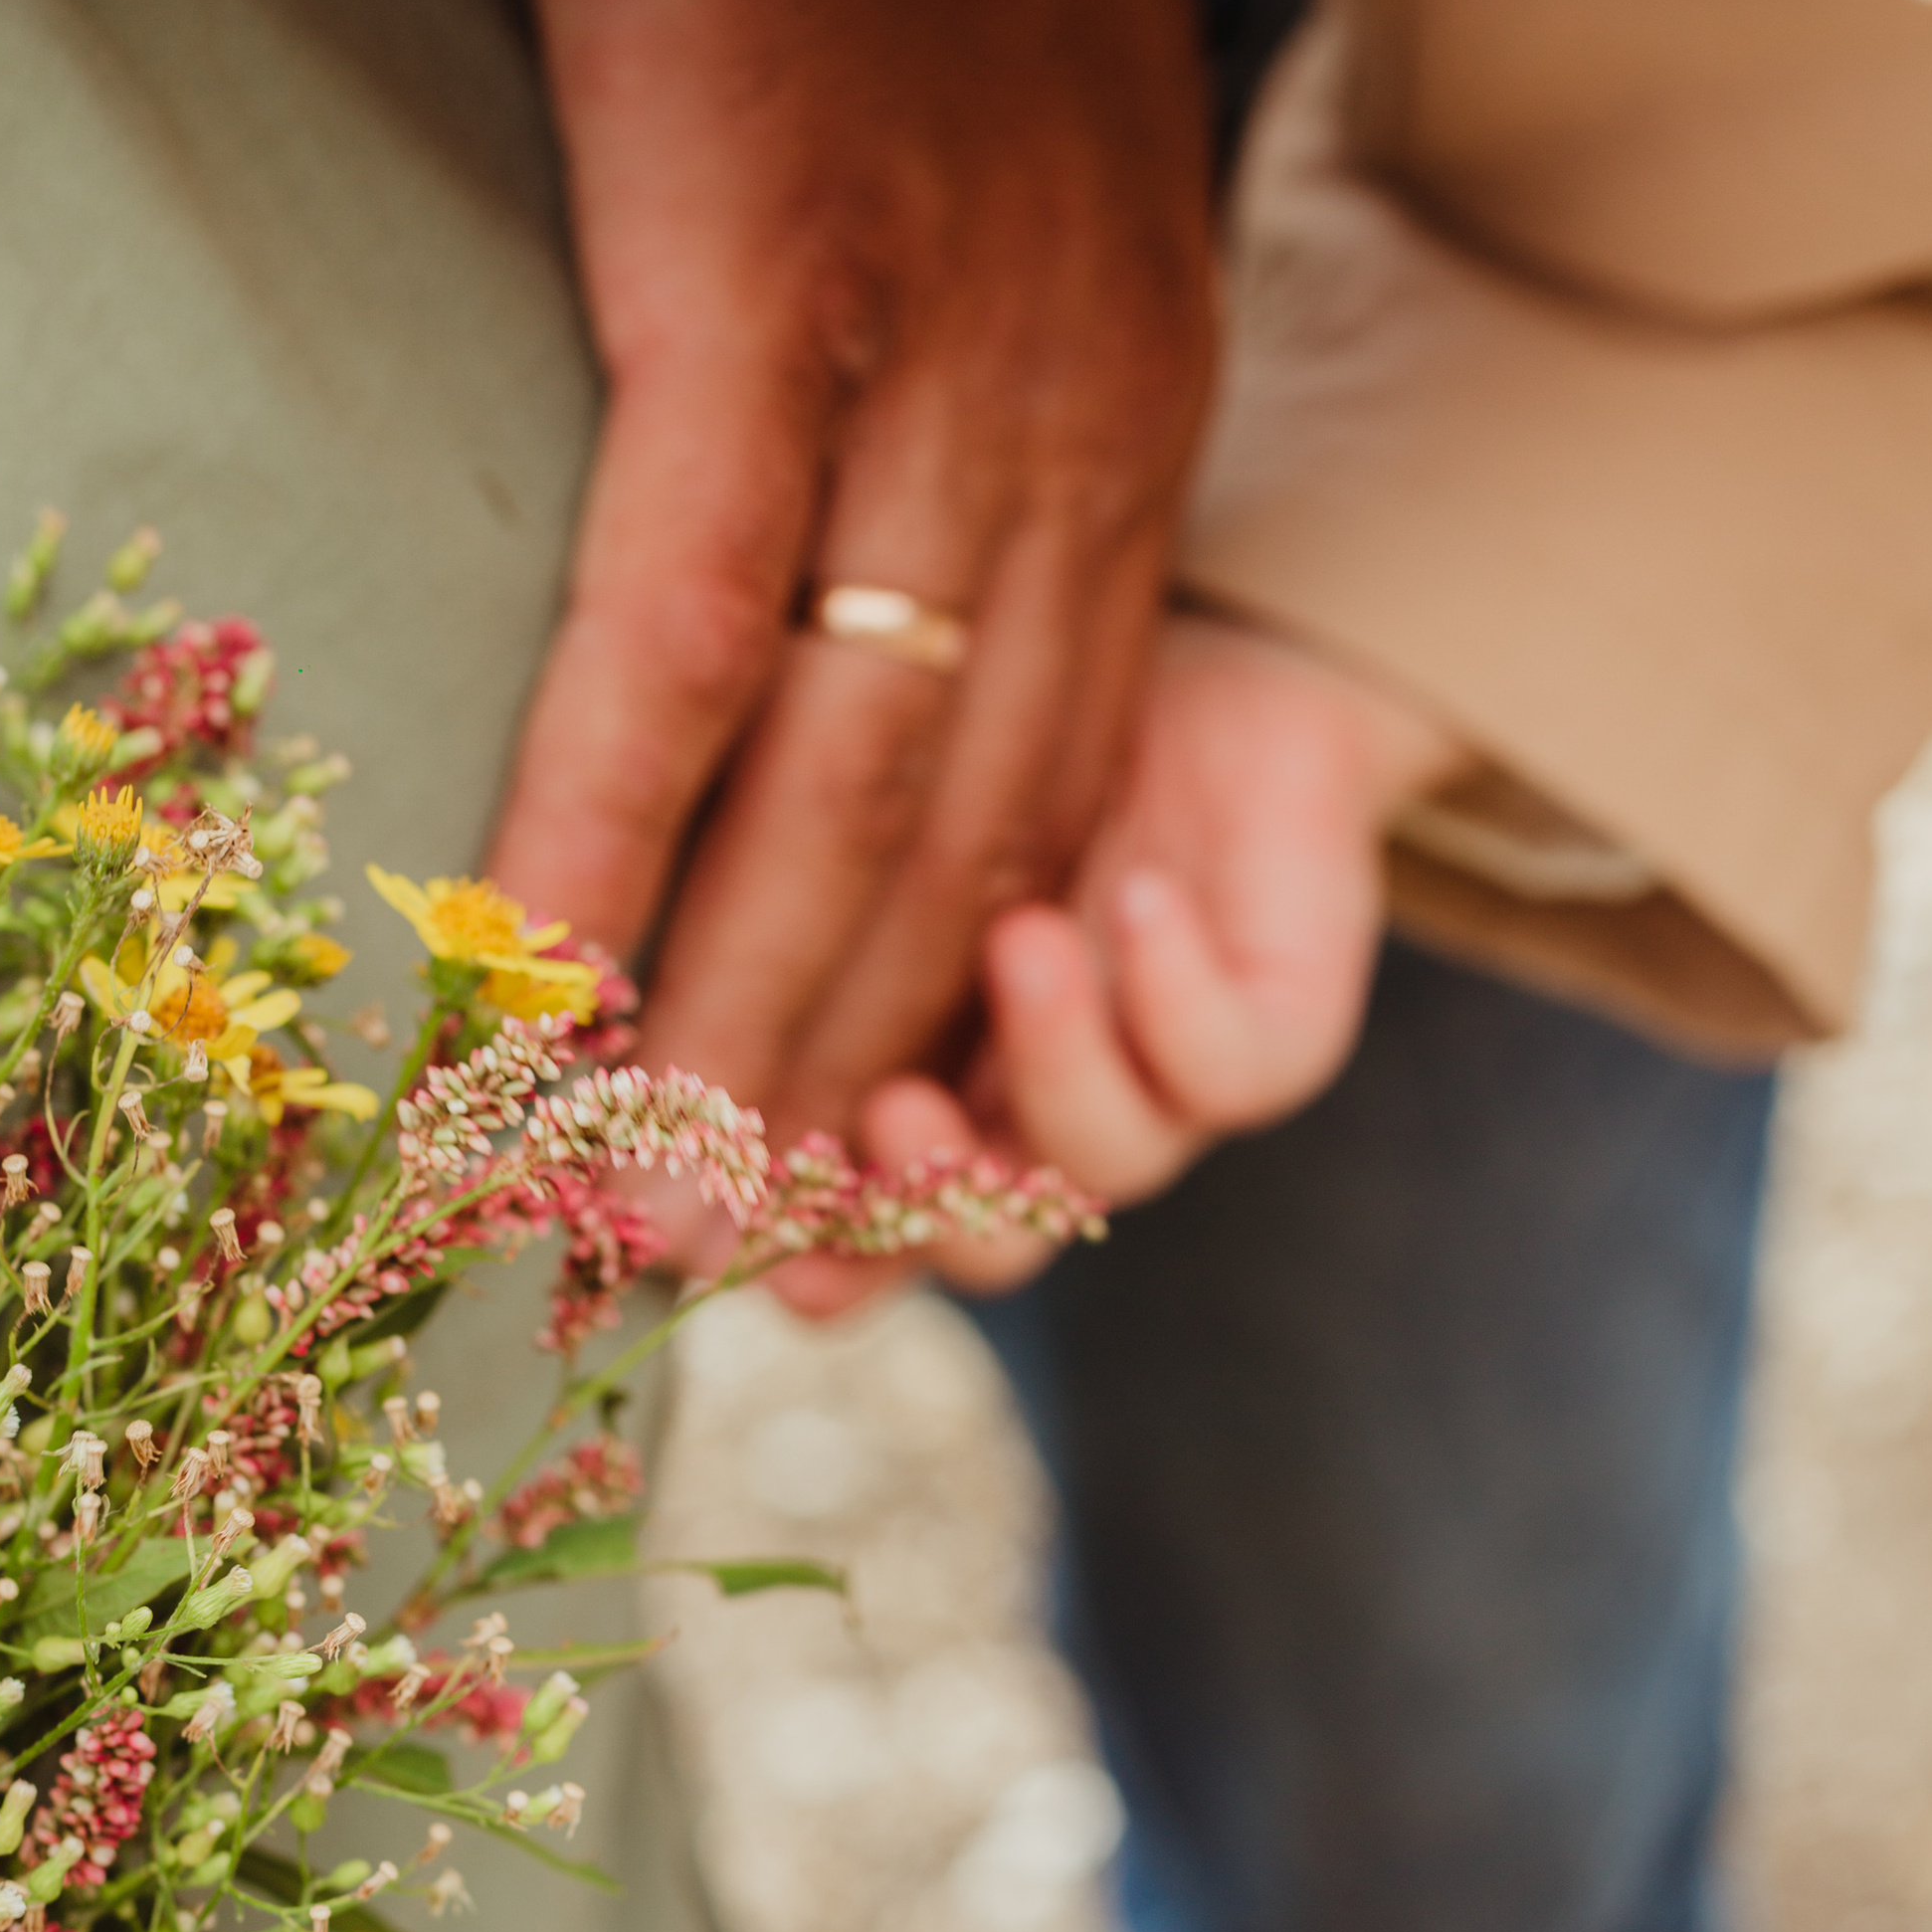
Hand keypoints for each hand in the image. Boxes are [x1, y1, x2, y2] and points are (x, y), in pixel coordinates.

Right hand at [488, 0, 1218, 1152]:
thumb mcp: (1013, 204)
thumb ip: (972, 422)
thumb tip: (856, 635)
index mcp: (1139, 432)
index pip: (1060, 800)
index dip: (946, 1018)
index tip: (843, 1183)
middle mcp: (1082, 434)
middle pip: (964, 845)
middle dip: (836, 1086)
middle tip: (707, 1271)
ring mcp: (936, 368)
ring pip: (847, 784)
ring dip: (724, 1021)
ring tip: (613, 1204)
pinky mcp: (767, 294)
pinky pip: (685, 630)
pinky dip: (602, 827)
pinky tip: (521, 974)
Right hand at [798, 621, 1460, 1306]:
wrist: (1224, 683)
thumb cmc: (1021, 747)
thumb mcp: (889, 829)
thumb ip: (787, 928)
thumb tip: (653, 997)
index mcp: (941, 1091)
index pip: (869, 1220)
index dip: (813, 1248)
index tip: (746, 1242)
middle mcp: (1045, 1118)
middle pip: (992, 1244)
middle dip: (932, 1204)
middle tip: (888, 1113)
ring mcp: (1165, 1093)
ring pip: (1109, 1161)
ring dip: (1055, 1065)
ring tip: (1021, 941)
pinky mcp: (1278, 1040)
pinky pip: (1230, 1071)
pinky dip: (1175, 992)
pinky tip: (1140, 901)